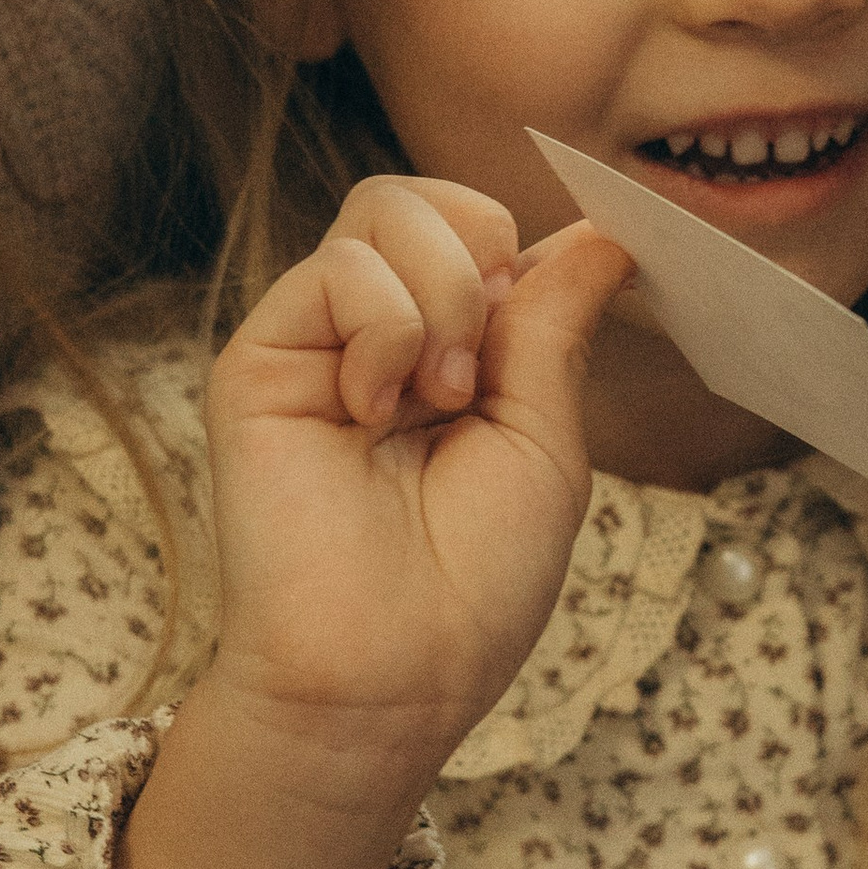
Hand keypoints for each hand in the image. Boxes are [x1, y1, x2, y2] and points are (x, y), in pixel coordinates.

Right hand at [119, 179, 630, 868]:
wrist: (391, 670)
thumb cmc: (472, 581)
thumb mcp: (546, 437)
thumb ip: (557, 323)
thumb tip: (606, 228)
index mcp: (451, 352)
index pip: (487, 233)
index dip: (529, 251)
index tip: (554, 308)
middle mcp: (379, 335)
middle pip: (429, 198)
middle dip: (483, 256)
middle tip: (479, 372)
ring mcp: (316, 341)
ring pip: (385, 209)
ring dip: (441, 297)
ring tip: (435, 401)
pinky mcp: (261, 358)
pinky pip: (337, 268)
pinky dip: (386, 330)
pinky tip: (375, 411)